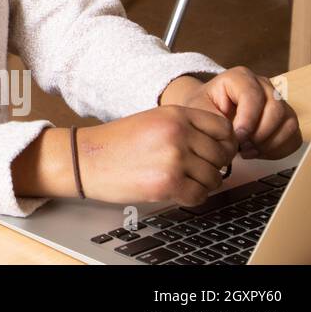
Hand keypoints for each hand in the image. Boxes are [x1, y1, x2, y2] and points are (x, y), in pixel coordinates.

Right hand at [78, 105, 238, 206]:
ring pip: (214, 178)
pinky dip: (192, 197)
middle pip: (222, 155)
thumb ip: (185, 128)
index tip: (215, 153)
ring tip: (182, 181)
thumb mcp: (153, 121)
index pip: (224, 128)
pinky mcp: (167, 183)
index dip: (225, 144)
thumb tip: (221, 149)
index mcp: (175, 114)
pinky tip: (175, 191)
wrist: (86, 159)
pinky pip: (199, 196)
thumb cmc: (117, 143)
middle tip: (195, 171)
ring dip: (202, 184)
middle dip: (213, 167)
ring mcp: (173, 158)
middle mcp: (178, 133)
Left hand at [166, 67, 301, 159]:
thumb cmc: (203, 108)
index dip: (248, 119)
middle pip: (276, 110)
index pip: (253, 96)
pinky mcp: (286, 119)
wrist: (208, 110)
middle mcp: (264, 85)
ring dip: (269, 143)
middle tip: (242, 147)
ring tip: (247, 150)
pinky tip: (257, 151)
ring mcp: (278, 101)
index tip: (238, 137)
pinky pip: (294, 137)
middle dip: (259, 134)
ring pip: (289, 124)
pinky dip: (278, 149)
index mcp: (240, 77)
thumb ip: (215, 120)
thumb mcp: (199, 109)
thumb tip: (235, 138)